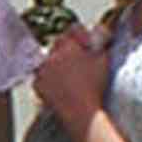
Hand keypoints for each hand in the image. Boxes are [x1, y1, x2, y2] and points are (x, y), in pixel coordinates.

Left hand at [32, 23, 109, 137]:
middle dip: (67, 49)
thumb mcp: (103, 60)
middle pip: (59, 44)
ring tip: (69, 75)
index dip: (80, 36)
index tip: (85, 43)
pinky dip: (48, 78)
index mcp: (68, 45)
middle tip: (77, 61)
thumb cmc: (94, 86)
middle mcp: (52, 55)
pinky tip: (60, 86)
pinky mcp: (37, 84)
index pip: (72, 30)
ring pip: (48, 59)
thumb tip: (100, 35)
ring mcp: (42, 69)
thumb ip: (101, 43)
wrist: (81, 111)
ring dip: (56, 63)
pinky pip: (41, 76)